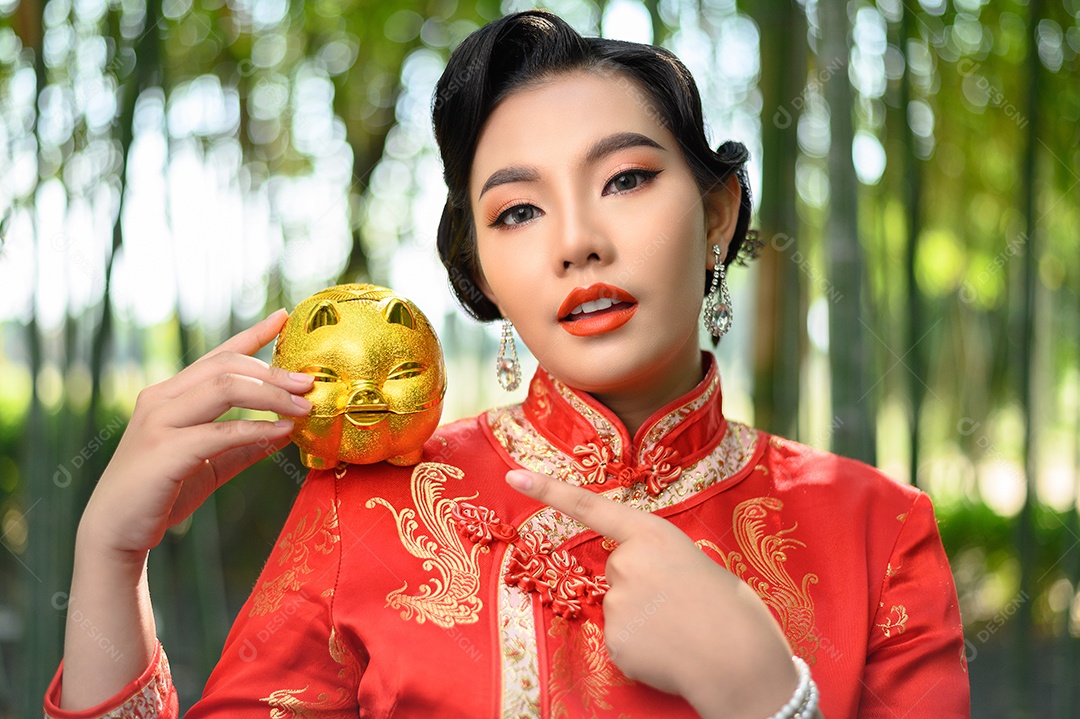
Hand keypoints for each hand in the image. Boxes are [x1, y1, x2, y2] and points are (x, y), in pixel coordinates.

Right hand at [78, 309, 314, 558]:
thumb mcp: (211, 463)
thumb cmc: (162, 493)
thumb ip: (244, 444)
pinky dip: (257, 429)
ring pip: (224, 388)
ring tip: (304, 407)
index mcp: (170, 394)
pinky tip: (284, 432)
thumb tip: (287, 430)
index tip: (283, 317)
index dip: (252, 334)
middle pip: (226, 366)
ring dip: (272, 395)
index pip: (217, 355)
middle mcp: (161, 399)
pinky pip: (220, 432)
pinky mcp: (164, 452)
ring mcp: (158, 422)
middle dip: (273, 371)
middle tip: (309, 382)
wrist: (115, 531)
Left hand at [505, 469, 798, 718]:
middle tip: (680, 604)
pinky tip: (669, 651)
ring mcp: (617, 601)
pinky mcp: (614, 640)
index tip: (513, 476)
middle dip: (640, 586)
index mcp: (653, 533)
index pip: (591, 507)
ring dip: (643, 619)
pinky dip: (641, 648)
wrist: (742, 662)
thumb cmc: (731, 610)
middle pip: (616, 569)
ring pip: (618, 607)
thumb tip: (639, 583)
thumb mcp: (695, 564)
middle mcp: (627, 561)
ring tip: (681, 629)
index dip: (548, 490)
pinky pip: (621, 640)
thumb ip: (658, 561)